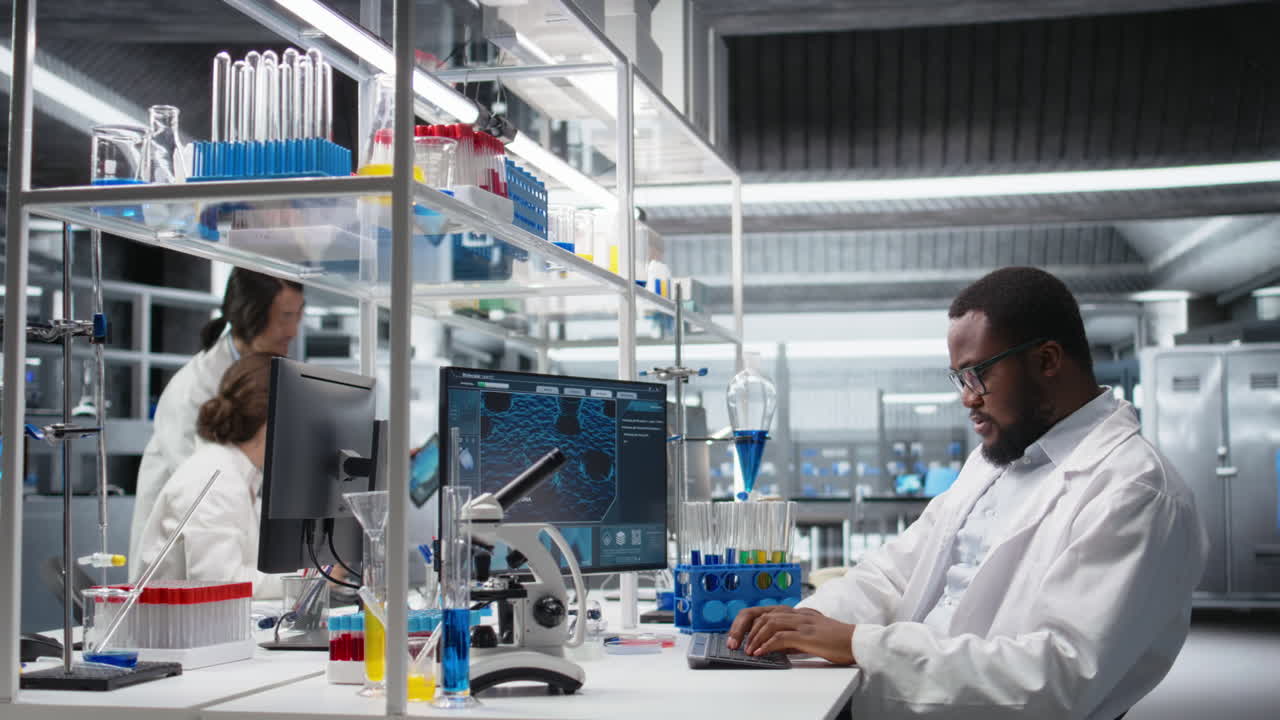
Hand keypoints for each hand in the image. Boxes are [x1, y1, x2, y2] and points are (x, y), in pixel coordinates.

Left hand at [726, 605, 856, 665]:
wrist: (857, 642)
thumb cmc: (835, 641)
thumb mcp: (808, 636)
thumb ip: (791, 637)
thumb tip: (771, 646)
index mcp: (797, 612)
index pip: (765, 611)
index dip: (747, 622)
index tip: (737, 636)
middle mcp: (798, 613)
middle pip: (762, 614)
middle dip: (744, 629)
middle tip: (735, 644)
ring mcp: (802, 622)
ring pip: (769, 622)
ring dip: (754, 637)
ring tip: (747, 650)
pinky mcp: (808, 634)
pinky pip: (781, 636)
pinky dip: (767, 644)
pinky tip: (760, 652)